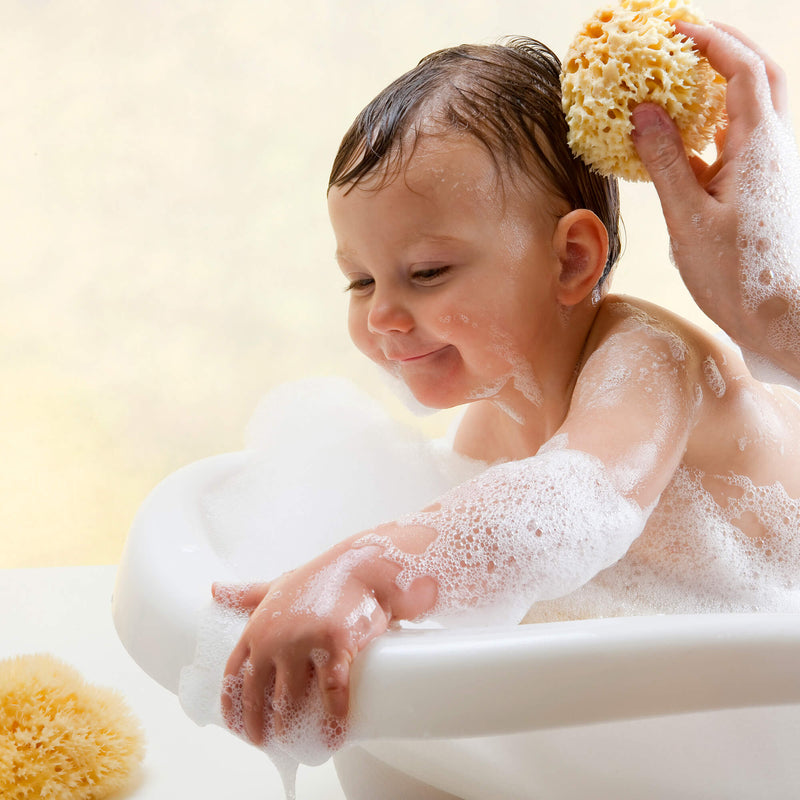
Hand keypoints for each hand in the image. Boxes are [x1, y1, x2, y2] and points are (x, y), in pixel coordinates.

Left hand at [213, 544, 390, 750]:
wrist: (363, 568)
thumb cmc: (320, 578)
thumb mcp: (278, 585)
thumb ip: (247, 593)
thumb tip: (214, 589)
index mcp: (258, 625)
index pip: (233, 672)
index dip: (232, 702)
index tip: (233, 725)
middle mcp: (275, 636)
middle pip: (256, 692)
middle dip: (255, 723)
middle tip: (261, 743)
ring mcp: (304, 642)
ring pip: (290, 697)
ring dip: (290, 726)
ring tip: (295, 744)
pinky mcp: (335, 645)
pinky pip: (331, 691)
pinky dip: (333, 717)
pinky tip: (333, 734)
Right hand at [631, 21, 799, 376]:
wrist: (780, 315)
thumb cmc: (737, 274)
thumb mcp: (689, 219)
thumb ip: (666, 162)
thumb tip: (642, 113)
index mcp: (757, 147)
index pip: (741, 69)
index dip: (710, 40)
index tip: (673, 28)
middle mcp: (772, 148)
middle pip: (759, 74)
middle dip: (725, 47)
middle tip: (685, 38)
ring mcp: (770, 166)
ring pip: (752, 105)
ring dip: (720, 82)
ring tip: (677, 81)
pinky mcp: (763, 187)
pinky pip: (738, 139)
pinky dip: (712, 124)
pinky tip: (682, 139)